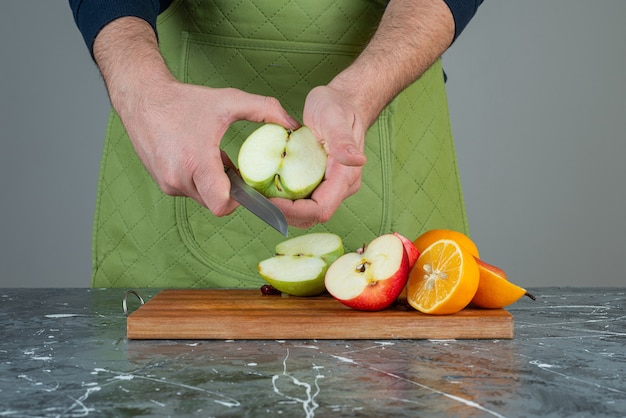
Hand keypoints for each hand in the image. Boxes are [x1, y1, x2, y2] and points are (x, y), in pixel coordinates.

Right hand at [121, 80, 298, 215]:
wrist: (142, 98)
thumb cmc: (185, 100)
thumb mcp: (229, 100)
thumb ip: (265, 110)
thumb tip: (294, 125)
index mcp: (196, 162)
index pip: (222, 205)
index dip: (240, 200)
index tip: (248, 184)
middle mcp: (179, 178)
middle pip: (216, 203)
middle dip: (229, 190)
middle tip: (235, 168)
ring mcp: (168, 183)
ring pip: (203, 198)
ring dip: (214, 184)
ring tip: (214, 157)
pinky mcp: (162, 183)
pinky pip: (190, 191)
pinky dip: (199, 180)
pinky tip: (198, 157)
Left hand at [272, 85, 367, 227]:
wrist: (340, 102)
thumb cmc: (336, 106)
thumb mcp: (334, 117)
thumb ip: (343, 140)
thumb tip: (358, 160)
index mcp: (345, 176)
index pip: (320, 208)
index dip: (294, 211)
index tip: (270, 201)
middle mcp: (341, 187)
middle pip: (311, 215)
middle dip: (284, 213)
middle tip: (256, 200)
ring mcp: (331, 186)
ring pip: (306, 213)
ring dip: (282, 210)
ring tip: (259, 195)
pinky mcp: (321, 183)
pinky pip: (302, 200)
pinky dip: (284, 200)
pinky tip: (266, 188)